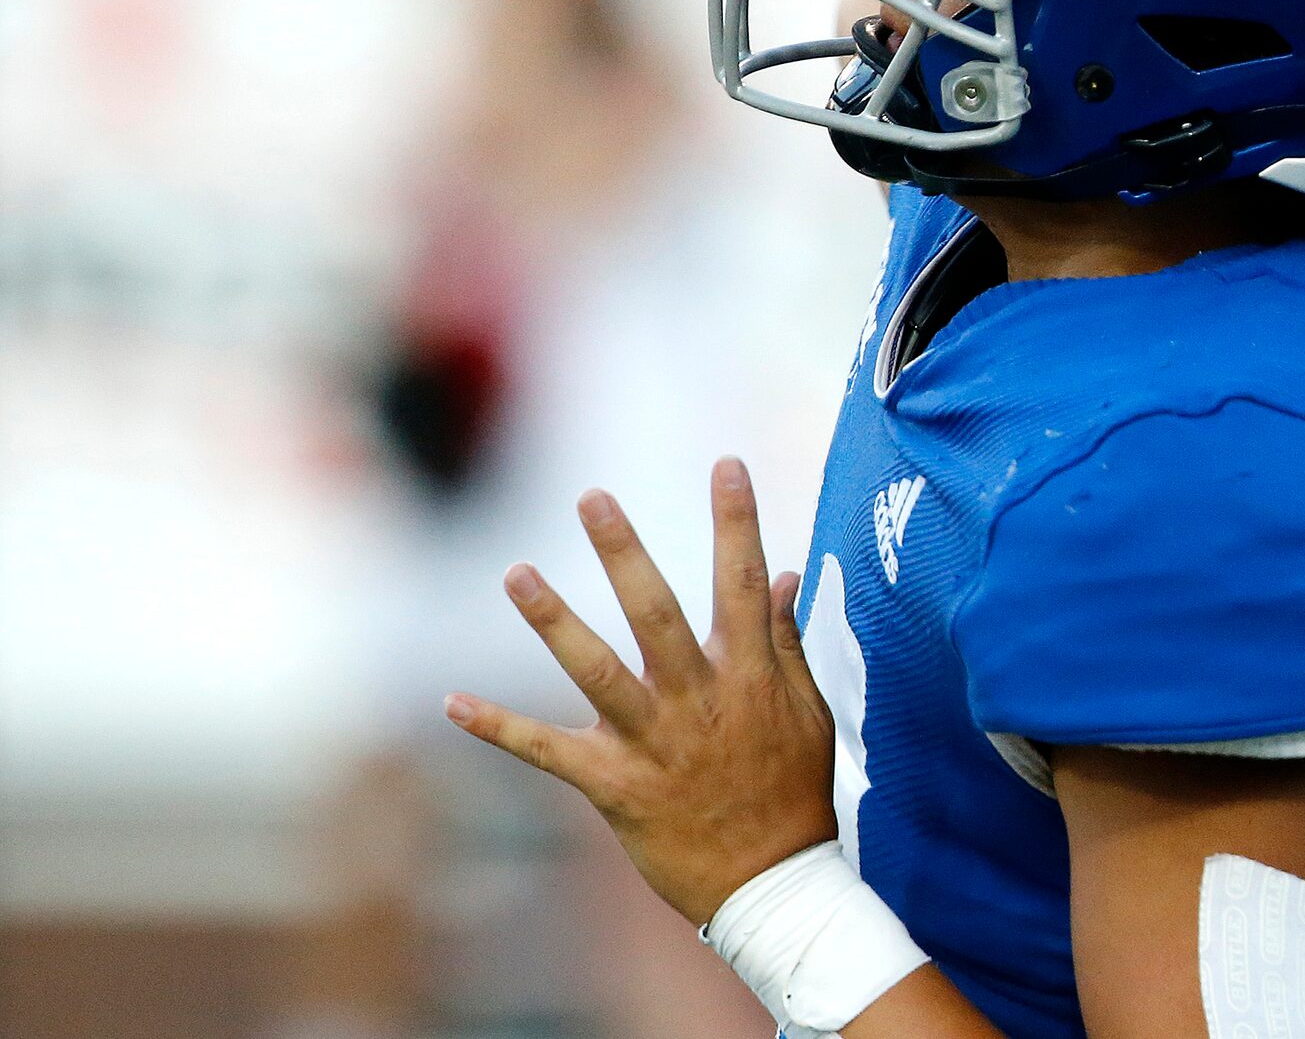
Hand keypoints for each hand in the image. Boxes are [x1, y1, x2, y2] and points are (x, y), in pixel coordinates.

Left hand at [445, 458, 839, 925]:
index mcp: (748, 676)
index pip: (743, 581)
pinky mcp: (615, 788)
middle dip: (624, 552)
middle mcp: (698, 701)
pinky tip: (452, 702)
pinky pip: (548, 753)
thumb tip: (785, 573)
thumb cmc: (793, 792)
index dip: (736, 520)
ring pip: (595, 672)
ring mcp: (653, 743)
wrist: (772, 887)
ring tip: (516, 571)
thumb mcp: (806, 710)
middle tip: (593, 497)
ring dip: (552, 621)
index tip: (725, 463)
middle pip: (656, 613)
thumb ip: (786, 640)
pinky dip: (499, 727)